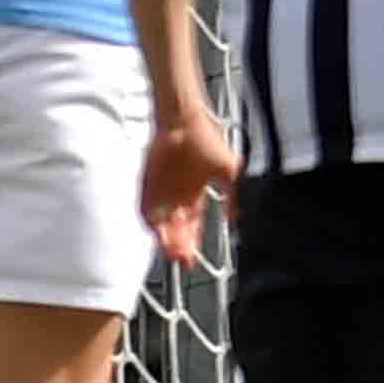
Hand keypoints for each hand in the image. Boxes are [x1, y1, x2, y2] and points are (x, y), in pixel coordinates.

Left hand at [140, 110, 242, 269]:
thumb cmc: (208, 140)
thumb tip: (237, 217)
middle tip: (183, 260)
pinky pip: (146, 209)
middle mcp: (177, 195)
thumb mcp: (231, 170)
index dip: (193, 242)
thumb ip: (234, 195)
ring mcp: (162, 190)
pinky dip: (152, 223)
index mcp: (196, 193)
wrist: (184, 122)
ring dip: (166, 238)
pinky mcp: (148, 184)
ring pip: (162, 222)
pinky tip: (158, 234)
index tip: (192, 259)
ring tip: (171, 252)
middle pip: (177, 228)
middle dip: (180, 245)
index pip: (193, 224)